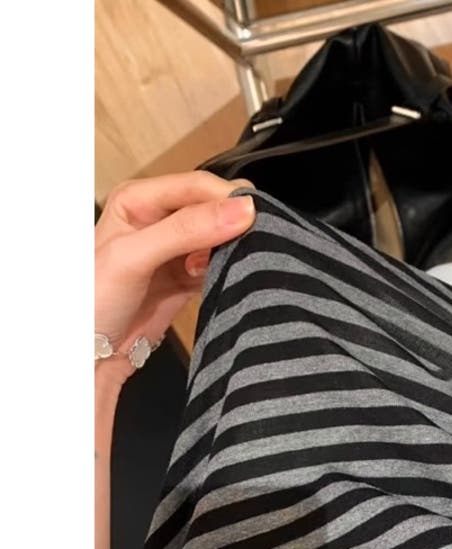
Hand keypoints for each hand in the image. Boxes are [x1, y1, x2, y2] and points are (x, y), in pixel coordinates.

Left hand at [94, 172, 255, 382]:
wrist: (92, 355)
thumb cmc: (91, 302)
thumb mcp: (133, 257)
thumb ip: (185, 229)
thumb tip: (241, 210)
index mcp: (139, 199)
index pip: (197, 186)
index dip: (227, 199)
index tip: (254, 220)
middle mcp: (160, 219)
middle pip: (215, 208)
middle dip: (233, 226)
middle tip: (240, 248)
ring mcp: (178, 249)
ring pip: (224, 237)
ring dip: (231, 252)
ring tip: (217, 270)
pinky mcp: (191, 277)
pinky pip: (223, 265)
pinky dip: (228, 273)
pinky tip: (219, 282)